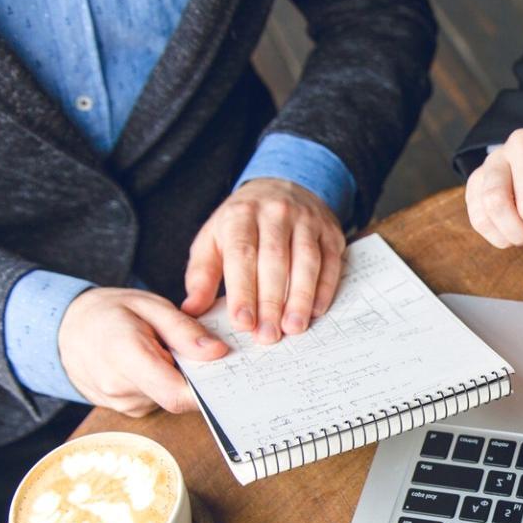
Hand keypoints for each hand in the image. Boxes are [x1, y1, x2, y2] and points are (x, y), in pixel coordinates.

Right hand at [59, 288, 227, 416]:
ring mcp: (122, 403)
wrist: (66, 330)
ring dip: (179, 379)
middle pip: (177, 396)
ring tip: (168, 352)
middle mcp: (120, 387)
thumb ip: (184, 329)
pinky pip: (159, 400)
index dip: (206, 390)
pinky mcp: (126, 409)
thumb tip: (218, 352)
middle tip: (202, 353)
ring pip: (170, 398)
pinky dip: (166, 383)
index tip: (226, 375)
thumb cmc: (109, 312)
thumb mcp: (149, 305)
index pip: (176, 393)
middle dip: (196, 378)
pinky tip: (157, 364)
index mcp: (124, 355)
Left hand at [182, 178, 345, 343]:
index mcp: (240, 215)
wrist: (282, 186)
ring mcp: (306, 220)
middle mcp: (275, 214)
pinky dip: (324, 288)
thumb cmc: (242, 223)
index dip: (243, 290)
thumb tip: (192, 309)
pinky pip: (330, 261)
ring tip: (293, 327)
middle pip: (275, 260)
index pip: (242, 254)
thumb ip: (202, 275)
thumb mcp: (213, 239)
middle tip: (267, 336)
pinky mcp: (330, 231)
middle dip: (271, 301)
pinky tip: (316, 311)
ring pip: (306, 261)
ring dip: (300, 297)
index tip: (243, 322)